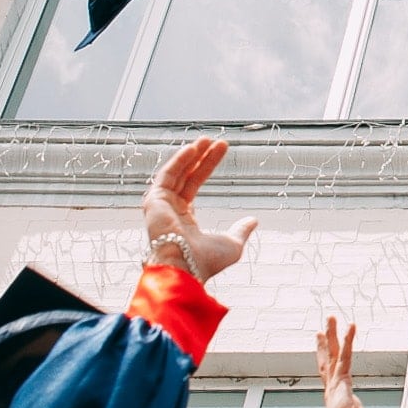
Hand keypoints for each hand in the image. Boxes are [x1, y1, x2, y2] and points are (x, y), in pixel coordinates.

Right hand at [144, 138, 256, 281]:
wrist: (186, 268)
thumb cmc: (205, 262)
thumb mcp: (231, 244)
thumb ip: (240, 230)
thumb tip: (253, 221)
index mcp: (183, 220)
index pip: (193, 185)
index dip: (206, 167)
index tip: (220, 150)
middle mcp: (169, 211)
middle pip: (185, 176)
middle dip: (200, 158)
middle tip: (215, 141)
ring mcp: (160, 207)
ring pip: (175, 174)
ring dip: (190, 155)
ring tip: (206, 139)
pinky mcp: (154, 203)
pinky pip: (166, 177)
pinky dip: (177, 162)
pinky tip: (192, 149)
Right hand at [317, 318, 406, 407]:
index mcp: (343, 403)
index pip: (337, 380)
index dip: (336, 368)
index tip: (335, 359)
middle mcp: (335, 392)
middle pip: (329, 363)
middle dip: (328, 346)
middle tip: (322, 331)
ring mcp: (335, 386)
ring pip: (333, 355)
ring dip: (333, 335)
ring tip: (330, 318)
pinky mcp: (340, 382)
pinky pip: (345, 356)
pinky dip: (348, 340)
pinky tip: (352, 325)